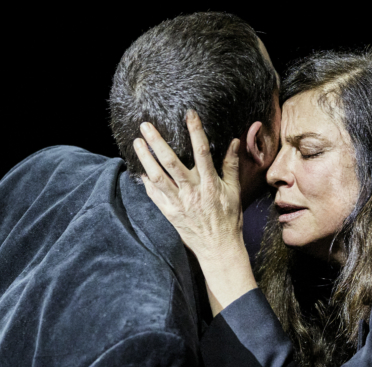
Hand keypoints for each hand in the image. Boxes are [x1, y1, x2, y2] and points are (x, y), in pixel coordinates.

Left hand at [134, 110, 256, 314]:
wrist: (219, 248)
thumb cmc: (229, 219)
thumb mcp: (234, 191)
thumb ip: (231, 166)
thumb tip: (233, 142)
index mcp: (210, 184)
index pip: (202, 152)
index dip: (196, 131)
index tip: (189, 114)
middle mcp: (192, 192)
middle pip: (171, 162)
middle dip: (158, 142)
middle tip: (145, 126)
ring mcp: (179, 203)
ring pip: (158, 177)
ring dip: (146, 159)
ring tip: (137, 143)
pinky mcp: (170, 213)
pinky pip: (155, 196)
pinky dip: (146, 183)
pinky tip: (140, 170)